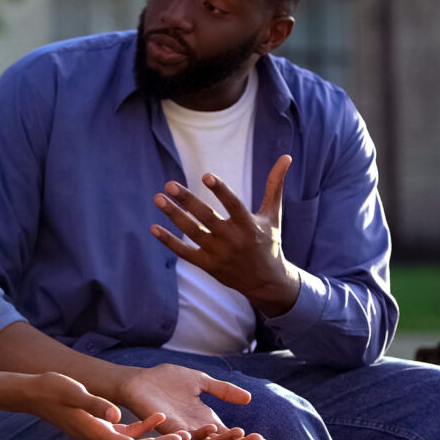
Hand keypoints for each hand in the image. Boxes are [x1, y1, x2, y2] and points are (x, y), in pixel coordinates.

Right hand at [23, 371, 187, 439]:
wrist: (34, 393)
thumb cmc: (52, 389)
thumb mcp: (74, 392)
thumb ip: (95, 403)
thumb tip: (117, 415)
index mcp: (96, 435)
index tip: (178, 439)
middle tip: (188, 439)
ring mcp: (100, 436)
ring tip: (180, 433)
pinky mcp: (100, 428)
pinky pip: (127, 435)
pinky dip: (143, 429)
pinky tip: (157, 418)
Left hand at [117, 364, 268, 439]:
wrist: (139, 380)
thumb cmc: (167, 382)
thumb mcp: (201, 382)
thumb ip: (222, 390)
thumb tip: (249, 398)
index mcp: (205, 421)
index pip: (229, 437)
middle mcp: (195, 430)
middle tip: (256, 439)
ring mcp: (180, 431)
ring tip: (237, 432)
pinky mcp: (165, 427)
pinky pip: (180, 437)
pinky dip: (192, 436)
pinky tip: (206, 431)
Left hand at [151, 154, 302, 316]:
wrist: (266, 282)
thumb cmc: (269, 242)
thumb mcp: (273, 215)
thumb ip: (275, 186)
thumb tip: (286, 157)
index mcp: (249, 225)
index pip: (234, 205)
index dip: (221, 191)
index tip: (206, 176)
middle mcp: (233, 240)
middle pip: (207, 218)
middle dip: (188, 201)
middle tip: (169, 185)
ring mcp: (219, 254)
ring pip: (193, 233)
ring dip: (174, 216)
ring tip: (158, 198)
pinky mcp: (208, 265)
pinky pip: (185, 253)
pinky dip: (169, 242)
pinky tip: (153, 228)